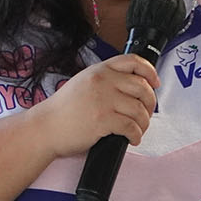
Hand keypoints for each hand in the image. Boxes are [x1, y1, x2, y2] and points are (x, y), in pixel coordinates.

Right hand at [32, 54, 158, 157]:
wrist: (45, 127)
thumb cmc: (63, 110)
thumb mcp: (83, 82)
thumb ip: (105, 80)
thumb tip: (131, 87)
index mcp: (99, 70)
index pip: (133, 61)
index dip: (150, 72)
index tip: (155, 83)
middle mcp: (103, 81)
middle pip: (142, 87)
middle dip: (150, 103)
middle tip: (146, 113)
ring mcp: (103, 101)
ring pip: (139, 109)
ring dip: (144, 122)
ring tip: (139, 129)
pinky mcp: (103, 121)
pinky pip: (131, 127)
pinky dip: (136, 135)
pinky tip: (132, 138)